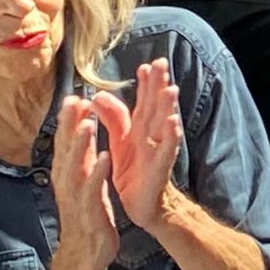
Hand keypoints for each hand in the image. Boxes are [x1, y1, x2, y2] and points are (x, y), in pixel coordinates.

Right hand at [50, 96, 118, 269]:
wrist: (86, 250)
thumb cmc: (86, 211)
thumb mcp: (83, 179)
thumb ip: (82, 155)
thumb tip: (80, 127)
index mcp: (68, 173)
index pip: (65, 142)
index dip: (67, 120)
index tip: (73, 96)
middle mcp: (67, 181)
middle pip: (65, 149)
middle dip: (69, 126)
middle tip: (74, 101)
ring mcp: (76, 196)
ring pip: (76, 167)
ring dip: (81, 145)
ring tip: (87, 124)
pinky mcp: (90, 210)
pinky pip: (93, 188)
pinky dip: (98, 172)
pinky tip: (106, 157)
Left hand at [91, 59, 184, 230]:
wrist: (145, 206)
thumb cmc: (135, 172)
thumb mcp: (120, 142)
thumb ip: (112, 118)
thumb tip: (97, 95)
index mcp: (141, 129)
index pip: (144, 101)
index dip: (145, 84)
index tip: (146, 64)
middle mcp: (152, 136)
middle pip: (156, 106)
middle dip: (159, 85)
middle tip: (161, 63)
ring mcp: (158, 151)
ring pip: (164, 125)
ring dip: (168, 107)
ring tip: (170, 89)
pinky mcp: (159, 168)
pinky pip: (165, 151)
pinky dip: (170, 136)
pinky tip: (172, 123)